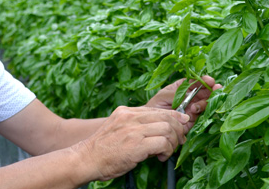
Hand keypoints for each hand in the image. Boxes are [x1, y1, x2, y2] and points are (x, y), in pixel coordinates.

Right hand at [74, 106, 189, 180]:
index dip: (175, 116)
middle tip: (180, 141)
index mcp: (127, 112)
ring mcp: (133, 130)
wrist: (86, 160)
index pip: (158, 110)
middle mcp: (131, 117)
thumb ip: (137, 126)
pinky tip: (161, 157)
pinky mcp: (136, 145)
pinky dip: (167, 150)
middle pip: (167, 117)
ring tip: (167, 152)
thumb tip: (161, 131)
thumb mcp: (119, 129)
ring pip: (167, 129)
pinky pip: (163, 143)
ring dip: (173, 142)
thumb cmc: (103, 150)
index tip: (183, 123)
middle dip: (178, 130)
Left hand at [145, 76, 222, 131]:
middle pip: (204, 91)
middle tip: (217, 89)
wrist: (152, 123)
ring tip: (196, 105)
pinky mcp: (193, 119)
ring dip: (206, 101)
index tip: (210, 80)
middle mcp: (189, 96)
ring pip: (205, 102)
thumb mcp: (163, 96)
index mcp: (182, 87)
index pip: (195, 82)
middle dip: (211, 89)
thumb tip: (189, 94)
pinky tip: (195, 110)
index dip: (203, 80)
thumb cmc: (155, 106)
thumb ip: (176, 94)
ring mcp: (192, 107)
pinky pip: (202, 114)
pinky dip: (201, 111)